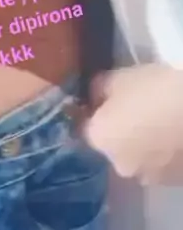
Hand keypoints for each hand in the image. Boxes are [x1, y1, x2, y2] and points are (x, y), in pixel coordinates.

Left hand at [83, 64, 182, 184]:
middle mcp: (118, 164)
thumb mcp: (119, 77)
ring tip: (159, 121)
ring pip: (137, 157)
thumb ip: (98, 89)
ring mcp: (148, 176)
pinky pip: (160, 165)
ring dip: (142, 144)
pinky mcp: (171, 181)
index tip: (107, 99)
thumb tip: (94, 97)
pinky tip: (173, 134)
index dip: (94, 112)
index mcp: (100, 139)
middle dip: (119, 129)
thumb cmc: (155, 88)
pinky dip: (162, 153)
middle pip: (112, 145)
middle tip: (136, 107)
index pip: (85, 126)